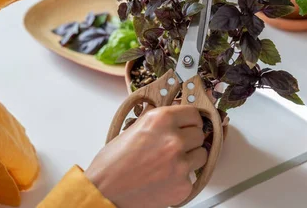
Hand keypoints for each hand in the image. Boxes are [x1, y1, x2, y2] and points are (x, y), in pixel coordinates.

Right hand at [85, 105, 206, 207]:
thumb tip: (174, 116)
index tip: (189, 125)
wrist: (105, 191)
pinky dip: (182, 178)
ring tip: (170, 162)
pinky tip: (165, 178)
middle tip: (176, 146)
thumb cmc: (112, 163)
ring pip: (201, 155)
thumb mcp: (134, 128)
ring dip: (190, 157)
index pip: (194, 114)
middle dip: (190, 139)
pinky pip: (192, 176)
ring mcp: (180, 164)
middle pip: (199, 134)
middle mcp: (174, 139)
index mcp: (161, 120)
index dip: (191, 121)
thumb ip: (158, 121)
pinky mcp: (183, 185)